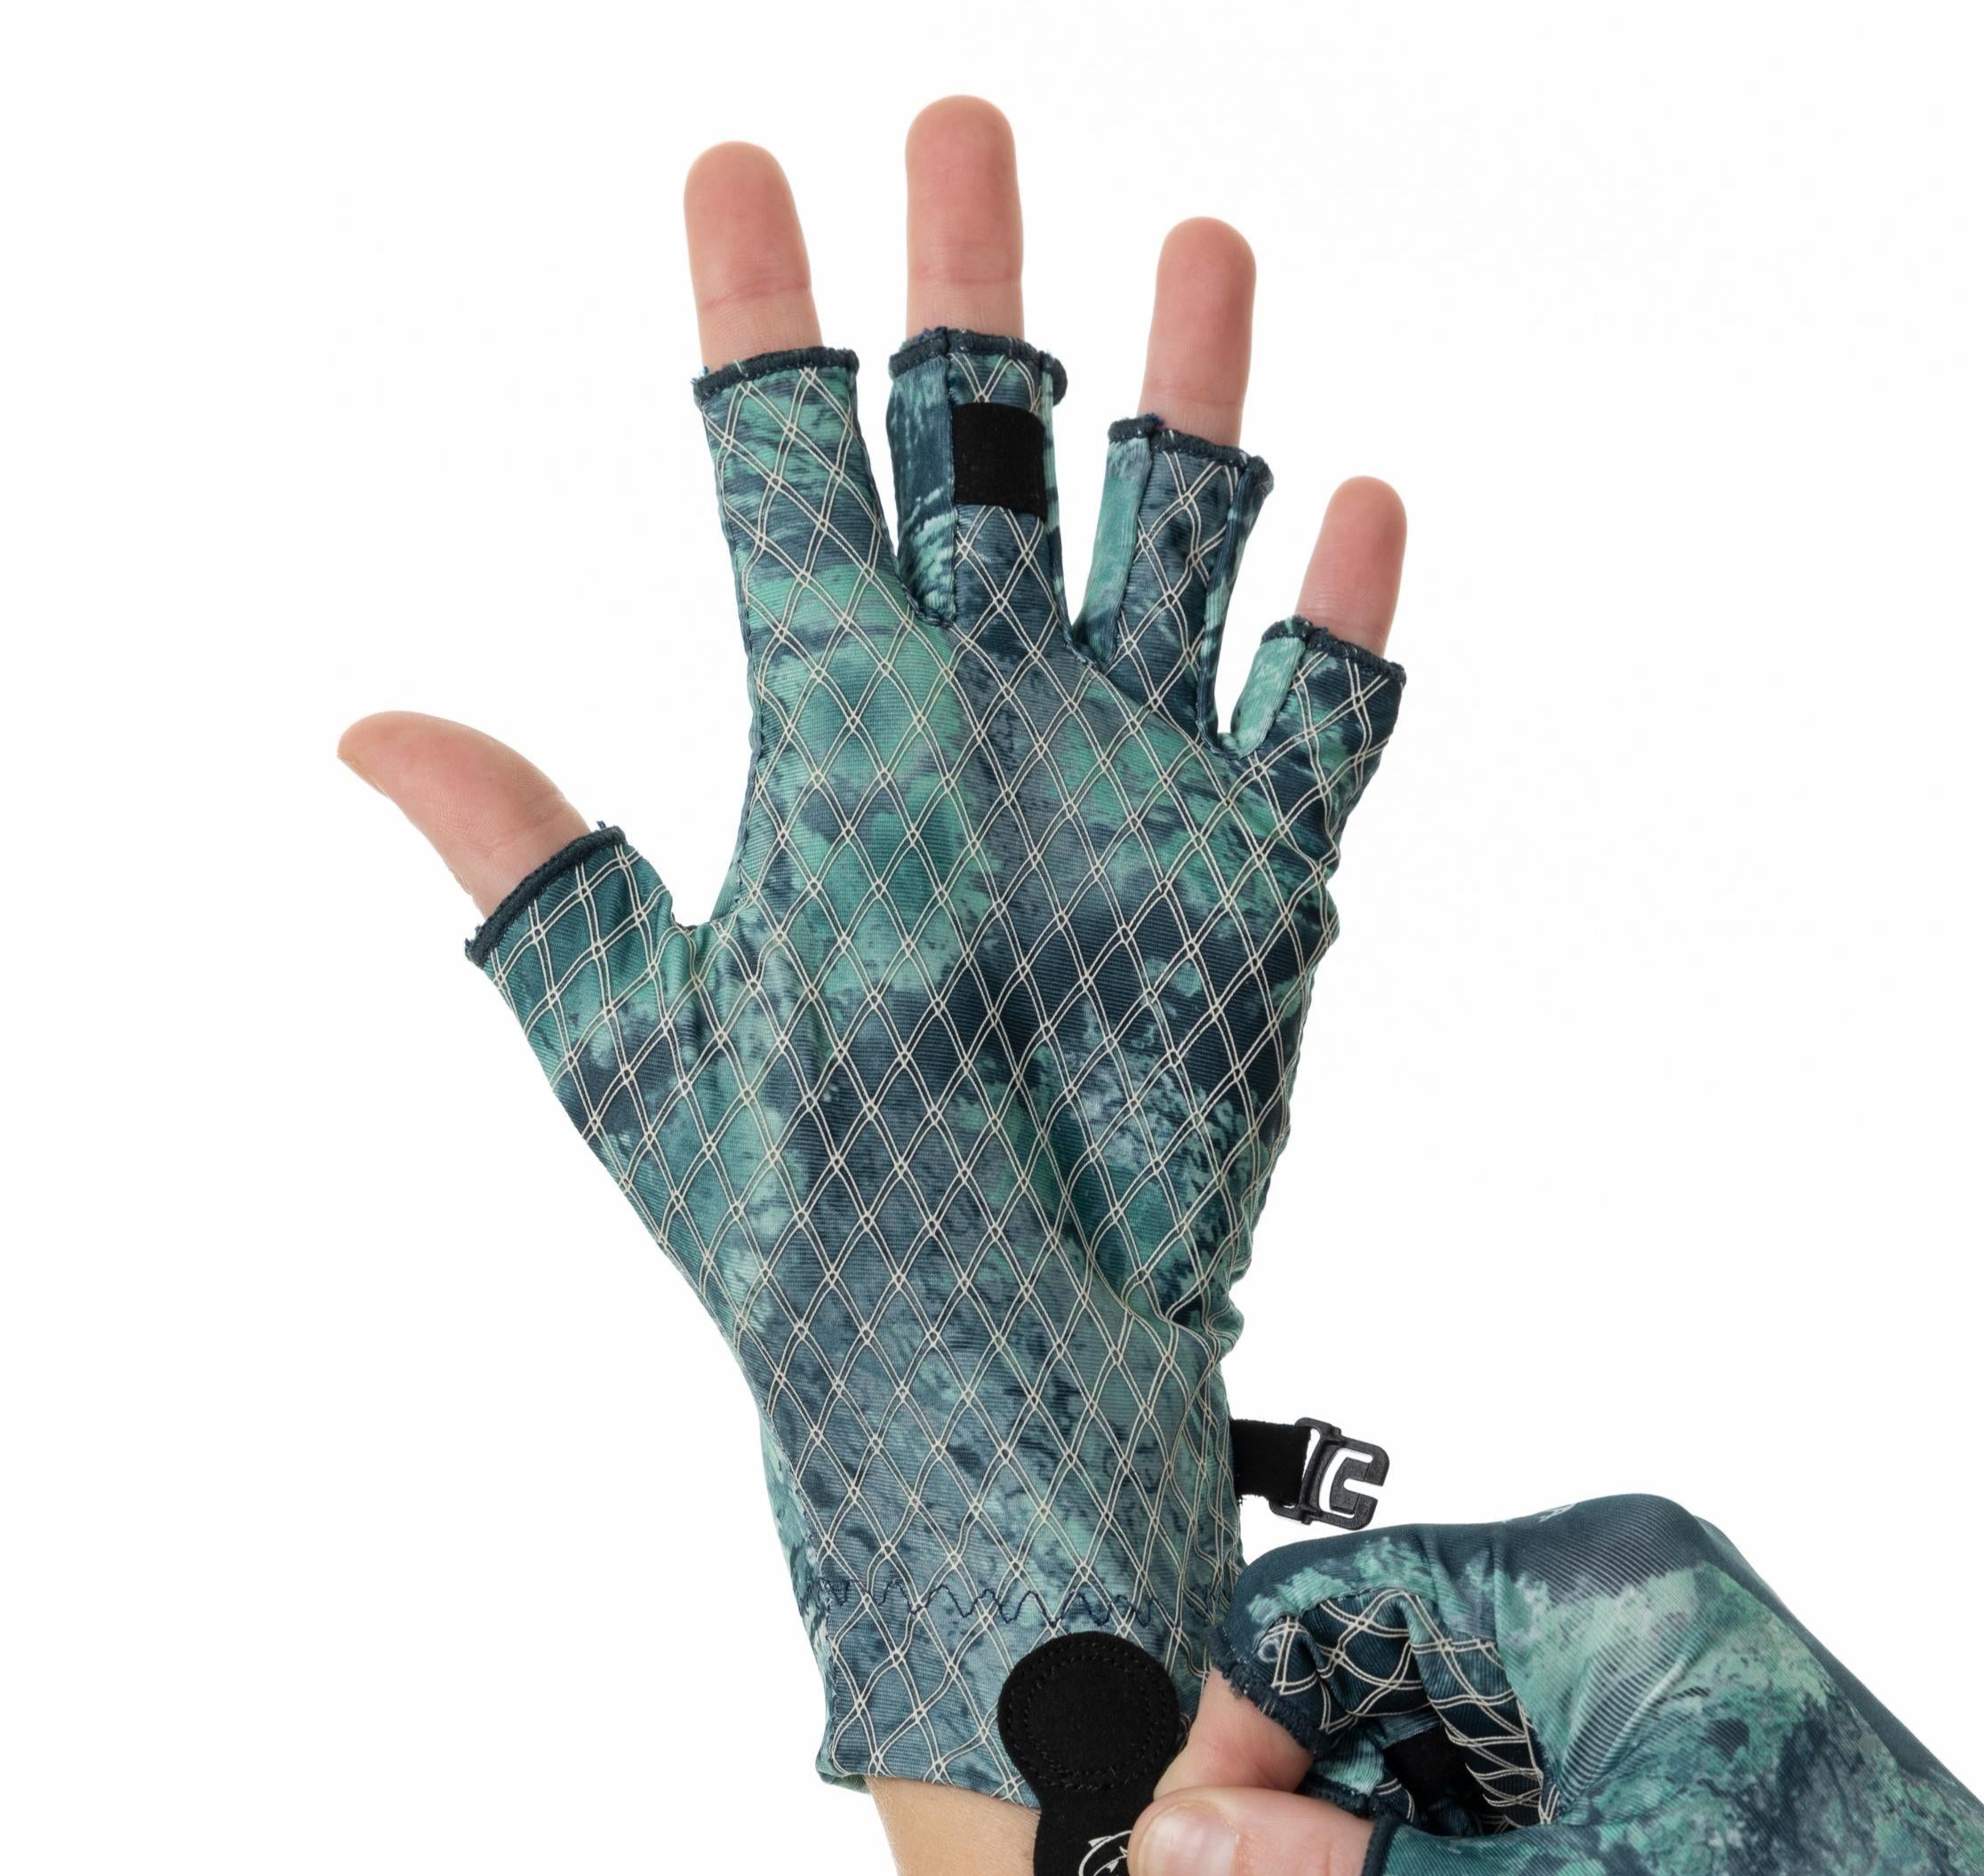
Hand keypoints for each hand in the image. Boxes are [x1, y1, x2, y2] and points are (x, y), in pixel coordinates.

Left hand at [338, 103, 1408, 1795]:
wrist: (996, 1385)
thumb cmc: (810, 1236)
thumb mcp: (639, 1052)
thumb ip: (538, 874)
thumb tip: (367, 720)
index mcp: (831, 744)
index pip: (784, 482)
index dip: (757, 322)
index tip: (731, 169)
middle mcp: (984, 735)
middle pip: (981, 458)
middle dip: (972, 293)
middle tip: (962, 127)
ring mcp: (1132, 796)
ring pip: (1170, 544)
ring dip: (1182, 401)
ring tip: (1190, 243)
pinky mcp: (1258, 885)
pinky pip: (1322, 721)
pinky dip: (1346, 624)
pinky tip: (1362, 505)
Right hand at [1133, 1494, 1983, 1875]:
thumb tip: (1167, 1852)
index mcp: (1587, 1583)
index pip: (1333, 1601)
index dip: (1239, 1728)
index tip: (1196, 1857)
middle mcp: (1607, 1600)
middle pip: (1375, 1685)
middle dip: (1331, 1842)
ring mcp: (1636, 1676)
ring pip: (1431, 1758)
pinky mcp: (1657, 1751)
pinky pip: (1503, 1799)